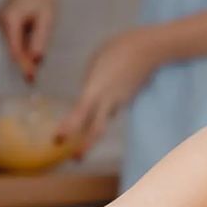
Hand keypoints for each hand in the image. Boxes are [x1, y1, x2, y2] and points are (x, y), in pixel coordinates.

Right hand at [0, 0, 57, 82]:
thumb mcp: (46, 19)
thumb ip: (40, 40)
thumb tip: (36, 60)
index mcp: (10, 18)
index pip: (15, 49)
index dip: (22, 65)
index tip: (30, 79)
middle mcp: (0, 19)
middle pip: (12, 48)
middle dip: (24, 62)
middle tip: (33, 79)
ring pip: (13, 44)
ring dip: (24, 52)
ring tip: (36, 58)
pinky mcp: (2, 20)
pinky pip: (13, 37)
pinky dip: (23, 43)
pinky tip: (32, 43)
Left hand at [56, 28, 160, 153]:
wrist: (149, 48)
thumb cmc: (117, 49)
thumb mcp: (94, 64)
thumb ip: (90, 83)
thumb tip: (88, 94)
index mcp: (95, 89)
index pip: (79, 113)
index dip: (68, 128)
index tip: (57, 140)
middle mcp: (108, 100)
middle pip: (97, 129)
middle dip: (86, 145)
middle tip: (76, 158)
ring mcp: (121, 101)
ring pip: (104, 120)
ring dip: (94, 130)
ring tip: (84, 139)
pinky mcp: (128, 98)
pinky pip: (113, 108)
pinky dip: (106, 110)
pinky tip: (104, 103)